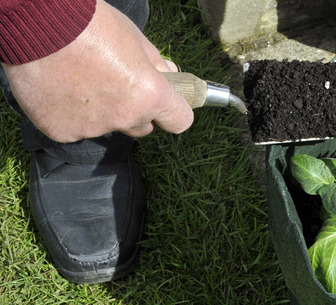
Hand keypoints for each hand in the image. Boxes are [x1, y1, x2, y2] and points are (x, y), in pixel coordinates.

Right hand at [1, 0, 192, 142]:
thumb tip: (170, 75)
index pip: (179, 120)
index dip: (174, 112)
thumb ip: (156, 64)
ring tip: (79, 79)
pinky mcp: (63, 131)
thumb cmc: (90, 24)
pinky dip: (70, 114)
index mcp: (150, 96)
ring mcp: (93, 128)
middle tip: (115, 85)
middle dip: (135, 111)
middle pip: (142, 127)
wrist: (38, 23)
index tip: (168, 106)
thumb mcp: (135, 38)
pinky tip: (59, 88)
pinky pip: (74, 128)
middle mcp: (125, 117)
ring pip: (106, 126)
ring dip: (100, 111)